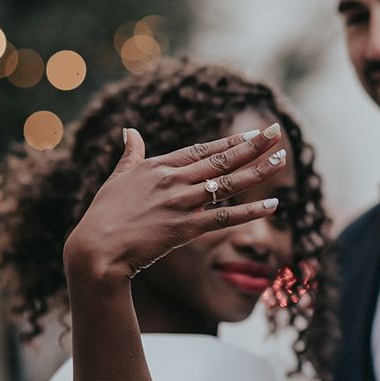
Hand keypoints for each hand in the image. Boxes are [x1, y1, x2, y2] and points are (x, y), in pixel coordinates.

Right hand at [63, 123, 285, 284]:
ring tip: (282, 160)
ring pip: (229, 184)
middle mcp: (174, 181)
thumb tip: (130, 129)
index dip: (230, 140)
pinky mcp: (185, 229)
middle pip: (222, 160)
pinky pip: (225, 218)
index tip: (253, 133)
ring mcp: (181, 204)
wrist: (97, 251)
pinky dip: (250, 212)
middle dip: (253, 146)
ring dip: (258, 172)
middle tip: (277, 133)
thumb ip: (130, 153)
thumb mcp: (118, 177)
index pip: (202, 149)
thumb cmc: (104, 215)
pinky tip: (272, 206)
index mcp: (159, 166)